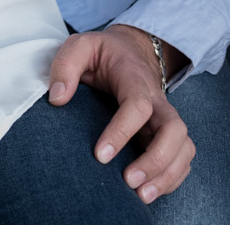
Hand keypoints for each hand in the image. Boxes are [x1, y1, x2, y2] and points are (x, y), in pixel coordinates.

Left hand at [48, 24, 193, 202]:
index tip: (100, 155)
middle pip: (175, 129)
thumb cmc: (102, 52)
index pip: (138, 106)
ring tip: (140, 195)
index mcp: (134, 77)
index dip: (122, 132)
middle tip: (129, 180)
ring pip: (183, 146)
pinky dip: (172, 178)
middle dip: (157, 159)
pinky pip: (181, 157)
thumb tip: (57, 98)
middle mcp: (156, 99)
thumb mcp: (80, 45)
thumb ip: (65, 66)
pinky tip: (149, 191)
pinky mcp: (165, 132)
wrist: (128, 50)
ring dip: (167, 174)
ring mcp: (164, 117)